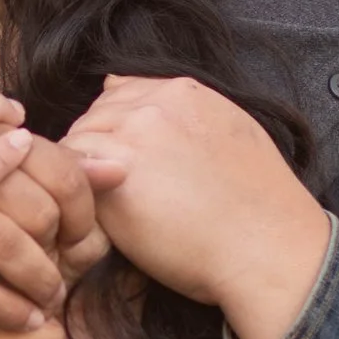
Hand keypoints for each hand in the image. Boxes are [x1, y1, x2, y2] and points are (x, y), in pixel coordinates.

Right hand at [0, 132, 116, 328]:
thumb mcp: (13, 177)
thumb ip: (65, 170)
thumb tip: (118, 171)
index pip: (60, 167)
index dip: (82, 208)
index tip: (80, 233)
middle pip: (38, 208)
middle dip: (58, 248)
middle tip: (63, 269)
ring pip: (9, 245)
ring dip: (39, 281)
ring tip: (49, 299)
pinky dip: (7, 309)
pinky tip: (25, 319)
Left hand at [65, 77, 331, 338]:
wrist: (267, 249)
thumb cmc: (254, 208)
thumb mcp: (229, 135)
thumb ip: (181, 114)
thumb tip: (122, 88)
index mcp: (184, 91)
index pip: (120, 94)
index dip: (119, 133)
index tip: (133, 166)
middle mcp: (153, 104)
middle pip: (95, 116)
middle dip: (98, 150)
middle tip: (119, 194)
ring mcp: (131, 135)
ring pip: (77, 142)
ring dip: (84, 173)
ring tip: (113, 210)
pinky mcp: (112, 173)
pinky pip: (70, 173)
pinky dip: (78, 195)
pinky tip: (104, 221)